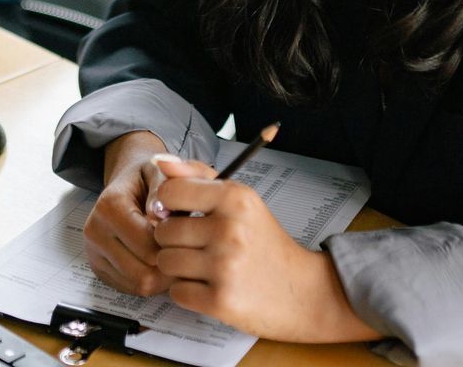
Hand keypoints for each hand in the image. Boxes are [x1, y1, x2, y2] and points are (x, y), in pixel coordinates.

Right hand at [82, 131, 170, 295]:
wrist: (128, 181)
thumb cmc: (147, 177)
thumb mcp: (160, 170)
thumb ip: (164, 187)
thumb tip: (161, 215)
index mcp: (109, 206)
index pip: (148, 246)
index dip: (174, 246)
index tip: (186, 234)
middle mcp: (95, 232)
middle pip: (143, 273)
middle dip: (170, 267)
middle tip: (185, 252)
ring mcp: (94, 253)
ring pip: (138, 286)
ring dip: (162, 278)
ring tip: (173, 256)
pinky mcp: (99, 268)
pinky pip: (130, 289)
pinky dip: (149, 281)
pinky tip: (158, 262)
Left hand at [149, 156, 379, 343]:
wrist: (303, 291)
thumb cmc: (266, 243)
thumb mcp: (241, 200)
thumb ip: (198, 176)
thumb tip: (159, 161)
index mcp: (236, 198)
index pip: (170, 192)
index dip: (169, 206)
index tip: (180, 214)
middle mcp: (230, 229)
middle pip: (164, 231)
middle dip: (175, 241)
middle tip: (200, 246)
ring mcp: (225, 266)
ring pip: (166, 262)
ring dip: (179, 268)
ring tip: (205, 267)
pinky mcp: (221, 300)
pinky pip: (177, 292)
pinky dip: (189, 292)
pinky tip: (211, 286)